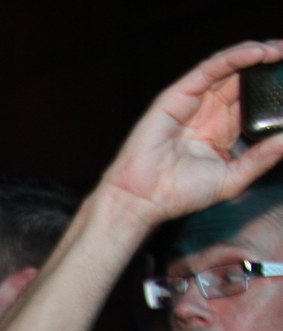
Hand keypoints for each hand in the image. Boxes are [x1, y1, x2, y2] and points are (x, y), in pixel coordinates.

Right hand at [100, 40, 282, 227]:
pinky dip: (235, 58)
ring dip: (256, 55)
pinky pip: (211, 68)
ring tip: (279, 51)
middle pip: (243, 79)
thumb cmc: (179, 194)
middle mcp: (208, 112)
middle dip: (268, 66)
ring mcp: (193, 101)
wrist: (143, 198)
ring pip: (229, 68)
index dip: (273, 88)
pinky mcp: (178, 95)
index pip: (252, 99)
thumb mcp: (233, 178)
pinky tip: (258, 54)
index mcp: (221, 129)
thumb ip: (262, 158)